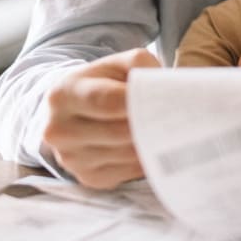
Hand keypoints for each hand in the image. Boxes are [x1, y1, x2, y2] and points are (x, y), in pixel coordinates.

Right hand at [43, 49, 159, 188]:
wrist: (73, 110)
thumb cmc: (102, 83)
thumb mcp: (116, 63)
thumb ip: (140, 64)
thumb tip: (164, 85)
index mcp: (64, 95)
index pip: (108, 102)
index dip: (140, 101)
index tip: (167, 98)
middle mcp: (60, 131)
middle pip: (119, 132)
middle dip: (152, 123)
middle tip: (180, 116)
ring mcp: (71, 159)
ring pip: (127, 154)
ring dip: (153, 143)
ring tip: (173, 128)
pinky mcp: (88, 177)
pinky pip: (128, 172)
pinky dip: (146, 159)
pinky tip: (156, 145)